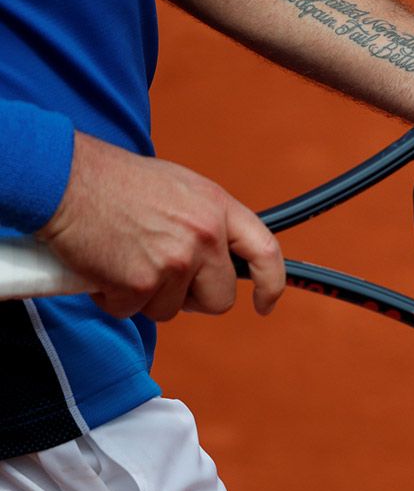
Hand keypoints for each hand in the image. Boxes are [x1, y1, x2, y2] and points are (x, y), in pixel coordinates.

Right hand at [36, 132, 285, 320]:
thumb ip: (205, 221)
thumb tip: (218, 255)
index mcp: (217, 207)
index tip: (265, 303)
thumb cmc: (113, 181)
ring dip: (145, 295)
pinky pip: (131, 311)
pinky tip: (102, 267)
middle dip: (191, 298)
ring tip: (124, 259)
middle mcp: (205, 235)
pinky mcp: (141, 282)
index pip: (265, 251)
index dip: (271, 283)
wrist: (64, 179)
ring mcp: (175, 261)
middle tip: (160, 278)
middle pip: (219, 298)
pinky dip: (113, 298)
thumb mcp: (179, 188)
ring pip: (171, 309)